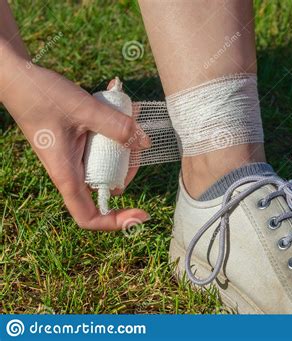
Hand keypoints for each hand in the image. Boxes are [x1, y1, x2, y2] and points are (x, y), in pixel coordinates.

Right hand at [1, 59, 150, 229]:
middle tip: (138, 142)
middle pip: (108, 187)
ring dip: (126, 148)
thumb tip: (145, 143)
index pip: (89, 216)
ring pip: (109, 165)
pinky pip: (103, 146)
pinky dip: (116, 134)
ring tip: (133, 118)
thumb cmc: (40, 95)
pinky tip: (124, 110)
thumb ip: (116, 125)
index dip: (116, 222)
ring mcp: (75, 157)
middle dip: (129, 170)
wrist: (17, 78)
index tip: (142, 214)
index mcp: (66, 174)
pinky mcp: (79, 143)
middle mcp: (72, 171)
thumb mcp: (83, 109)